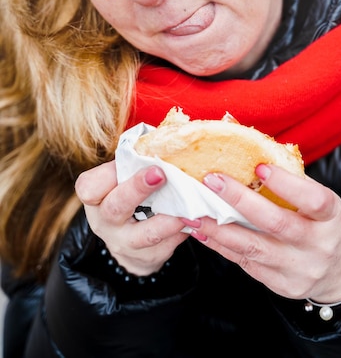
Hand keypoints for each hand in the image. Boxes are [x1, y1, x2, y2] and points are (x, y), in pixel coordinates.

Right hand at [75, 161, 187, 276]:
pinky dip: (182, 232)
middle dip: (138, 189)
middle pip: (116, 207)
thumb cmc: (129, 195)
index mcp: (96, 197)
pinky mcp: (146, 258)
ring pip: (145, 234)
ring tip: (187, 208)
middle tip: (160, 174)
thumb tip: (168, 138)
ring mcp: (124, 243)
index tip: (133, 161)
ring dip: (168, 220)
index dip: (107, 176)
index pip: (89, 187)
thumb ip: (136, 161)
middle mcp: (104, 221)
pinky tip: (194, 220)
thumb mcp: (122, 178)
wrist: (130, 238)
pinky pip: (166, 246)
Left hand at [181, 164, 340, 302]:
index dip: (286, 184)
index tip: (258, 166)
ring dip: (219, 228)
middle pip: (276, 223)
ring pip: (253, 247)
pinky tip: (203, 231)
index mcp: (331, 217)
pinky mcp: (283, 285)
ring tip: (194, 212)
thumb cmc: (324, 224)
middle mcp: (319, 245)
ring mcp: (300, 269)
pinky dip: (221, 246)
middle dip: (239, 200)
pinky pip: (246, 263)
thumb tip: (250, 158)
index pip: (313, 200)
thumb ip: (294, 185)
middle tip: (211, 181)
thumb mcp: (321, 202)